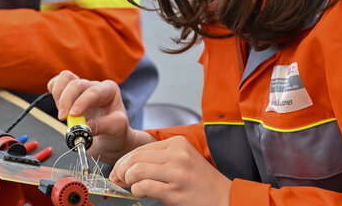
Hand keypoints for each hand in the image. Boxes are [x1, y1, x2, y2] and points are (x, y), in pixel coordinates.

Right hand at [47, 70, 142, 162]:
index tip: (73, 114)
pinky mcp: (69, 93)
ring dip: (59, 95)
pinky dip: (54, 92)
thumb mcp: (117, 128)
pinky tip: (59, 107)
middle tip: (63, 117)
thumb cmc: (116, 129)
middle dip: (67, 100)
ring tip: (62, 113)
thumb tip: (85, 126)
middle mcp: (94, 85)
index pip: (93, 91)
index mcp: (109, 90)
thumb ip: (102, 126)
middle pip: (76, 83)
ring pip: (64, 78)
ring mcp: (81, 88)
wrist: (111, 136)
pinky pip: (56, 83)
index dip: (81, 102)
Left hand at [110, 136, 231, 205]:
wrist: (224, 198)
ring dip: (128, 180)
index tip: (117, 170)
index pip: (140, 148)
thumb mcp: (181, 160)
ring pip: (137, 170)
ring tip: (131, 186)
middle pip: (136, 158)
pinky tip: (141, 193)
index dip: (124, 160)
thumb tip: (125, 167)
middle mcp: (177, 154)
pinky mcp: (175, 190)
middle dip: (121, 170)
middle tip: (118, 179)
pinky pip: (144, 186)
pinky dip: (137, 190)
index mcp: (177, 143)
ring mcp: (176, 172)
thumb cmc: (199, 181)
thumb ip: (157, 159)